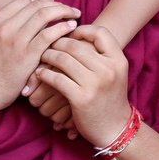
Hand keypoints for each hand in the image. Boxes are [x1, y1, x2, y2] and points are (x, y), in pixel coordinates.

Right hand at [0, 0, 79, 117]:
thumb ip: (7, 30)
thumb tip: (28, 24)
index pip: (25, 2)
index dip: (44, 3)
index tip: (55, 9)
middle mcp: (5, 26)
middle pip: (37, 5)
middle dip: (57, 5)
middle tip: (70, 10)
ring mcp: (16, 39)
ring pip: (44, 15)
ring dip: (64, 12)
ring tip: (75, 16)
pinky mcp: (26, 54)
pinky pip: (49, 34)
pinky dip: (63, 28)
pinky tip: (71, 28)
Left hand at [33, 23, 131, 147]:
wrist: (116, 128)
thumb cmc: (110, 98)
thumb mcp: (114, 73)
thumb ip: (101, 56)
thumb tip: (75, 35)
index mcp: (118, 60)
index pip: (100, 33)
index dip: (82, 30)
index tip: (71, 35)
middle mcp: (108, 69)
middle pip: (76, 45)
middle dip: (58, 42)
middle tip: (48, 44)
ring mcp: (95, 84)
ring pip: (64, 59)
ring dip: (48, 56)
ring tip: (41, 57)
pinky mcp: (81, 98)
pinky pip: (57, 79)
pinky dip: (45, 74)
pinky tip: (40, 74)